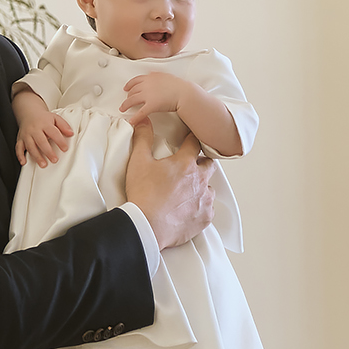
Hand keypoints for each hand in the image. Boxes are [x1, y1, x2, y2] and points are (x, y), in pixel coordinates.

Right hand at [16, 105, 74, 166]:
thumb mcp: (55, 118)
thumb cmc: (43, 118)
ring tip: (43, 164)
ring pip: (30, 146)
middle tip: (54, 159)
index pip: (53, 132)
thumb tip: (71, 133)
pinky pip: (18, 148)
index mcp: (44, 124)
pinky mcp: (20, 139)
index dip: (59, 141)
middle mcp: (34, 129)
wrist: (29, 113)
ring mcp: (27, 135)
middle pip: (41, 141)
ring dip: (36, 156)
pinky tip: (24, 162)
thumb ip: (64, 126)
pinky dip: (20, 155)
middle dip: (48, 151)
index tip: (65, 148)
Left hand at [120, 73, 183, 125]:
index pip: (136, 80)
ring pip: (132, 100)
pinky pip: (140, 113)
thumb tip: (153, 75)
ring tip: (123, 108)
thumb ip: (157, 76)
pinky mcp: (151, 105)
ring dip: (126, 105)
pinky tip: (132, 121)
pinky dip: (135, 118)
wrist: (185, 93)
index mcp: (151, 77)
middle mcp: (147, 85)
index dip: (129, 84)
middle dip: (128, 96)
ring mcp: (148, 95)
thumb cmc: (179, 86)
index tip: (126, 87)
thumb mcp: (166, 76)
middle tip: (126, 99)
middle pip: (132, 90)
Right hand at [124, 122, 214, 250]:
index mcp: (185, 164)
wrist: (146, 226)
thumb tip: (144, 122)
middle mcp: (199, 180)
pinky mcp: (205, 218)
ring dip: (201, 187)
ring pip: (209, 188)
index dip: (192, 140)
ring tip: (187, 192)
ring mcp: (204, 200)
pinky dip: (201, 207)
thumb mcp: (138, 163)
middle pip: (209, 164)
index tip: (190, 140)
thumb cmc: (143, 196)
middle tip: (188, 168)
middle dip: (201, 163)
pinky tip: (188, 209)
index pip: (195, 143)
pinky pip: (208, 209)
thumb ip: (143, 139)